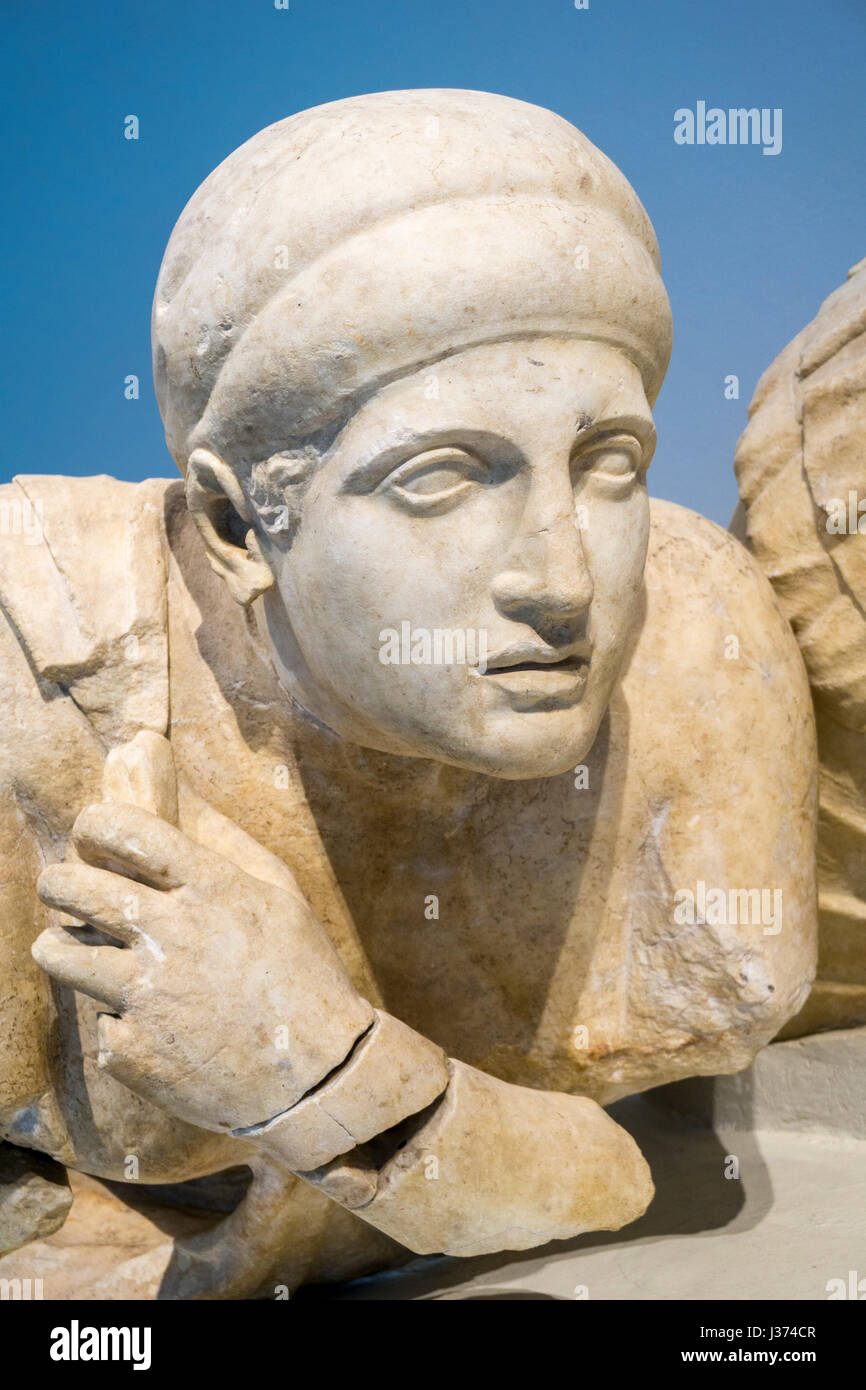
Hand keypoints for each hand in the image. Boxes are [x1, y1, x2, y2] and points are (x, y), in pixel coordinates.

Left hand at [32, 735, 371, 1133]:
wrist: (318, 1076)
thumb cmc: (306, 977)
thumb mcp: (282, 897)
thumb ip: (230, 846)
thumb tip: (187, 798)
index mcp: (209, 890)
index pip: (124, 830)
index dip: (93, 824)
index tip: (88, 832)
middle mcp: (170, 936)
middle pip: (72, 887)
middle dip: (57, 880)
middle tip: (62, 887)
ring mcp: (145, 996)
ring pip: (59, 953)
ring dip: (59, 945)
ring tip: (71, 948)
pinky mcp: (131, 1050)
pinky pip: (99, 1023)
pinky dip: (116, 1021)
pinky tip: (148, 1024)